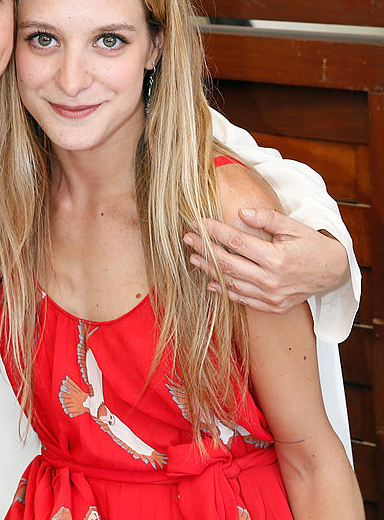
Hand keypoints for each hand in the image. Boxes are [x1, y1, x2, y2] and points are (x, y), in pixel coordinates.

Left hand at [183, 207, 349, 313]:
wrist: (333, 272)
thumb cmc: (311, 245)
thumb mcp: (294, 226)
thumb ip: (267, 218)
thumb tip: (242, 212)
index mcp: (276, 258)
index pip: (236, 242)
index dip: (214, 231)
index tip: (198, 222)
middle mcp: (271, 280)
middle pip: (227, 264)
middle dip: (204, 250)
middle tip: (188, 239)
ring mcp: (271, 296)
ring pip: (231, 284)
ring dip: (209, 271)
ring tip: (194, 258)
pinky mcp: (272, 307)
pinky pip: (242, 300)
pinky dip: (225, 291)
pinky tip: (210, 282)